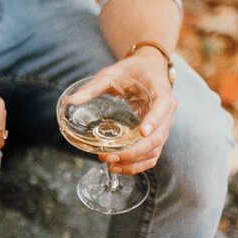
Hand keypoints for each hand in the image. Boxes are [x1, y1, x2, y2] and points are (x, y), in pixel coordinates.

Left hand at [71, 51, 176, 174]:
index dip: (154, 120)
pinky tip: (118, 167)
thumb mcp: (112, 73)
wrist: (149, 70)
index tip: (142, 132)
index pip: (163, 107)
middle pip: (159, 136)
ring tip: (110, 163)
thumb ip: (93, 87)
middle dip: (136, 150)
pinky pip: (152, 155)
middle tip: (110, 156)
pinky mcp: (156, 136)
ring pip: (156, 150)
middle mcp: (166, 111)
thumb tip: (70, 101)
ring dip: (135, 161)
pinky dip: (138, 165)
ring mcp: (163, 126)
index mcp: (161, 91)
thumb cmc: (131, 71)